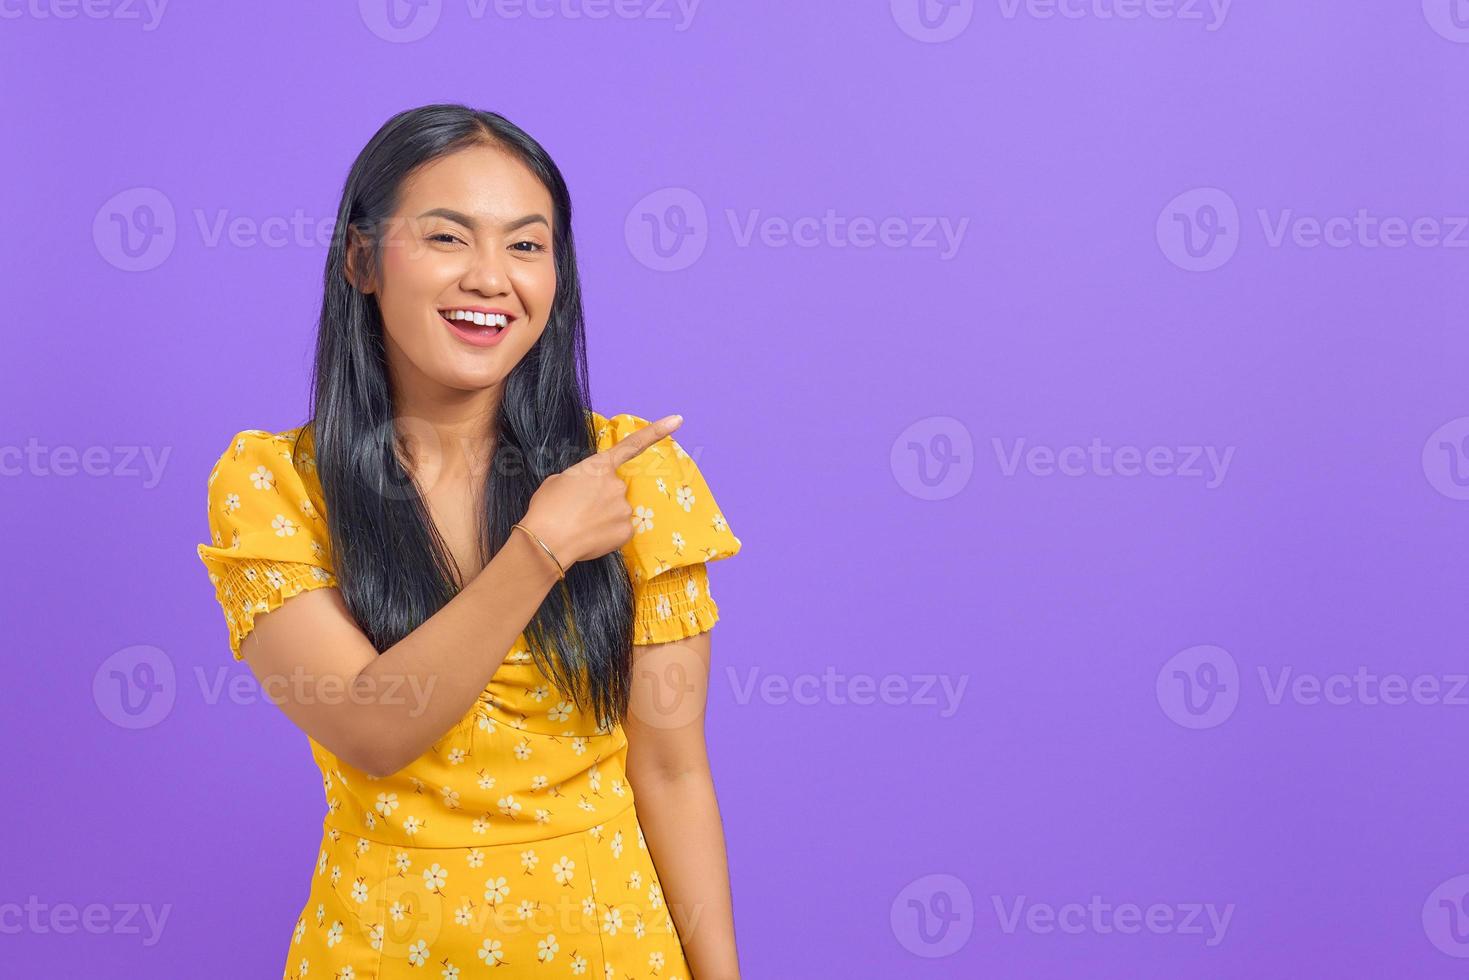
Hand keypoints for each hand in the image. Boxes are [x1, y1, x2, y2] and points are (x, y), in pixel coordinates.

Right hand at [520, 414, 683, 567]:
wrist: (547, 540)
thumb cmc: (546, 509)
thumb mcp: (558, 482)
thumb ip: (580, 479)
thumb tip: (587, 491)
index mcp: (598, 467)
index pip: (632, 445)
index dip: (657, 431)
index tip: (678, 420)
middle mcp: (617, 484)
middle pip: (614, 490)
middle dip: (601, 499)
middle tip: (578, 511)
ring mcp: (624, 507)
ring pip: (616, 511)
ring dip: (603, 517)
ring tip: (580, 526)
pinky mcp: (626, 530)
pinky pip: (619, 530)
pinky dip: (607, 534)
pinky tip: (590, 537)